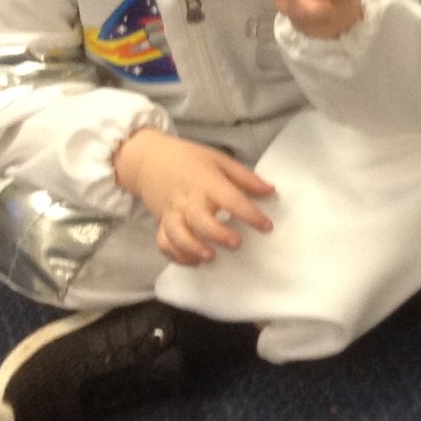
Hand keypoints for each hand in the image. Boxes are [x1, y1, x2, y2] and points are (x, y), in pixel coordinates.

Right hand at [114, 127, 274, 265]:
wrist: (149, 159)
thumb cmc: (190, 159)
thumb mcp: (220, 160)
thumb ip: (246, 178)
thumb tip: (271, 192)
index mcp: (206, 182)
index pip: (230, 199)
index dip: (249, 214)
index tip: (266, 226)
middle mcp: (188, 199)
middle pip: (200, 220)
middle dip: (217, 234)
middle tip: (236, 243)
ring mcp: (171, 212)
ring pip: (177, 234)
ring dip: (192, 248)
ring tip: (210, 257)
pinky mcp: (161, 223)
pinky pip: (163, 242)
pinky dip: (176, 255)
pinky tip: (193, 261)